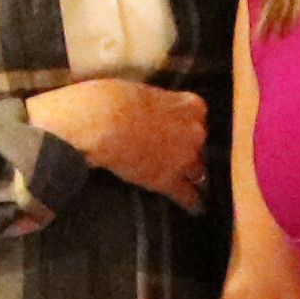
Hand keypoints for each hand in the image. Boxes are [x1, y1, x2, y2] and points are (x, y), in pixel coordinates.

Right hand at [25, 80, 208, 208]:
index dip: (186, 125)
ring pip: (199, 171)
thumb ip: (159, 104)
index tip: (177, 129)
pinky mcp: (168, 181)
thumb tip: (155, 111)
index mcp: (192, 106)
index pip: (199, 118)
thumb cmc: (111, 99)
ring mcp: (184, 158)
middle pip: (201, 144)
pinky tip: (196, 207)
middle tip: (172, 151)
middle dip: (189, 149)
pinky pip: (188, 196)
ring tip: (193, 182)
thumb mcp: (142, 91)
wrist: (98, 123)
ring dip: (193, 175)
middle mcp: (196, 131)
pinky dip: (191, 202)